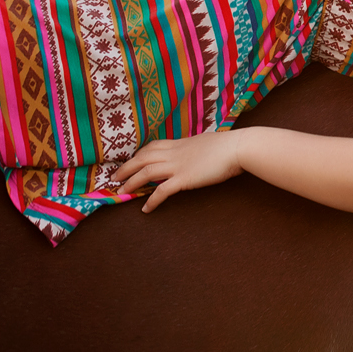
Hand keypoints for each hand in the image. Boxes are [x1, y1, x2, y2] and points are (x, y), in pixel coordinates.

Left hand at [111, 130, 245, 211]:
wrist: (237, 148)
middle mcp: (175, 153)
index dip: (139, 154)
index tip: (131, 160)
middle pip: (142, 159)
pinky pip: (161, 191)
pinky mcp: (184, 179)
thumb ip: (197, 148)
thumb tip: (198, 151)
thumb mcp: (207, 142)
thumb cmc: (229, 145)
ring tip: (121, 192)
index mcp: (181, 143)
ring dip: (131, 183)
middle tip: (114, 177)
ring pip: (146, 173)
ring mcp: (178, 166)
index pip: (153, 147)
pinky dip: (151, 201)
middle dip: (126, 168)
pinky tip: (146, 209)